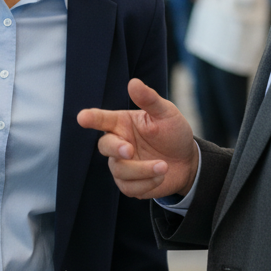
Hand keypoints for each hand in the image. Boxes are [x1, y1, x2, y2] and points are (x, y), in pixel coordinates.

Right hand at [77, 79, 199, 198]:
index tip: (82, 117)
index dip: (91, 118)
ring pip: (119, 170)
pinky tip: (161, 176)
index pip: (102, 120)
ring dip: (143, 170)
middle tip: (130, 150)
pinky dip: (147, 183)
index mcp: (122, 123)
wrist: (187, 162)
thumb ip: (149, 100)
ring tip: (164, 166)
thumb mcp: (166, 113)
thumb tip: (133, 82)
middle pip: (105, 146)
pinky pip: (129, 188)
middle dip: (116, 149)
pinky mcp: (129, 184)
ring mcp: (122, 165)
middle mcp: (118, 143)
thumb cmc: (173, 133)